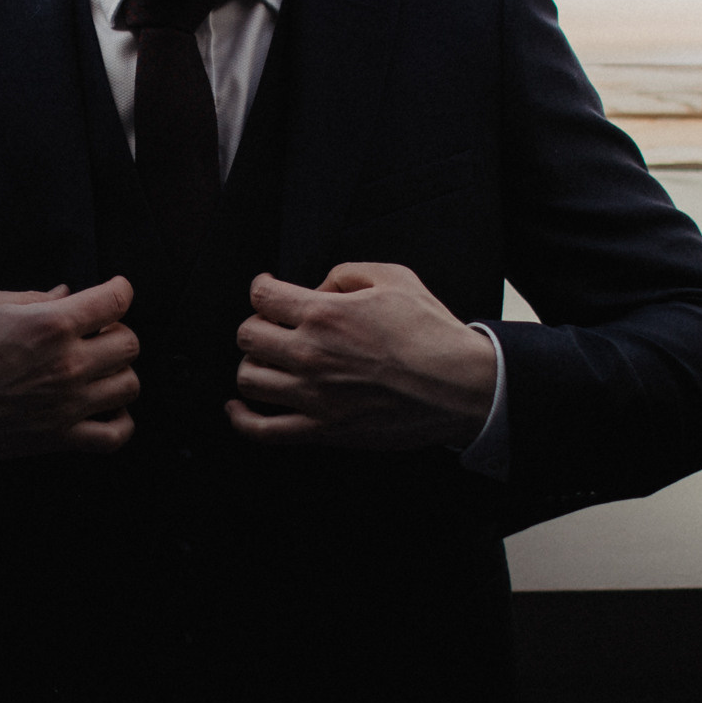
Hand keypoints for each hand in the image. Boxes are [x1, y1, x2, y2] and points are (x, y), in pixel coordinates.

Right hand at [0, 277, 140, 465]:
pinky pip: (114, 435)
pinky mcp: (58, 438)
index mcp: (49, 325)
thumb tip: (64, 293)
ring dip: (118, 371)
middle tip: (96, 331)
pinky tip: (106, 406)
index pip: (116, 301)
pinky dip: (121, 421)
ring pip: (129, 384)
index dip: (119, 290)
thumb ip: (32, 296)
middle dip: (116, 330)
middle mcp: (66, 365)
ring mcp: (66, 405)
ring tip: (98, 366)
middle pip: (130, 342)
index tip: (114, 292)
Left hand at [226, 263, 496, 450]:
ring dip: (252, 365)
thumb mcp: (394, 277)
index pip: (261, 296)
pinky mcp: (323, 431)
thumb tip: (317, 287)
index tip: (267, 289)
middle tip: (273, 325)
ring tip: (267, 360)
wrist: (462, 387)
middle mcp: (311, 354)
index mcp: (325, 314)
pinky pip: (262, 430)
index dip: (261, 287)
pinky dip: (242, 418)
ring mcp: (313, 396)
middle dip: (256, 324)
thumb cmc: (432, 334)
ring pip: (248, 378)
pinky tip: (239, 407)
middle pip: (247, 336)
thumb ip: (345, 272)